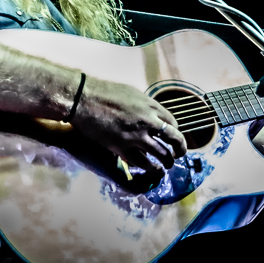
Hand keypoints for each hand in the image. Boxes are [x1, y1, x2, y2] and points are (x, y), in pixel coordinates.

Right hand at [71, 76, 186, 171]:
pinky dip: (151, 167)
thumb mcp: (132, 93)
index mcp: (151, 105)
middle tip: (180, 154)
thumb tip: (151, 114)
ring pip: (161, 153)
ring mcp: (136, 135)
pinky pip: (142, 162)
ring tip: (167, 165)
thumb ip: (144, 105)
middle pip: (174, 138)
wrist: (83, 99)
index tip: (173, 137)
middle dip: (180, 148)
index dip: (175, 132)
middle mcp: (148, 120)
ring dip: (167, 161)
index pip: (172, 122)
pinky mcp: (123, 147)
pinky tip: (153, 169)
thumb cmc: (104, 93)